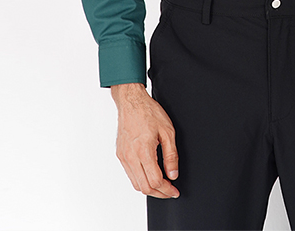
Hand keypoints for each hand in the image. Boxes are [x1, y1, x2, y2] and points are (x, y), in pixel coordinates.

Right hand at [111, 83, 179, 198]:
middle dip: (159, 193)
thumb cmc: (149, 112)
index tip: (174, 191)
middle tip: (170, 191)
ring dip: (149, 188)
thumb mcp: (167, 131)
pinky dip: (140, 180)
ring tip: (162, 186)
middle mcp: (130, 156)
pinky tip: (149, 175)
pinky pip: (130, 174)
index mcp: (143, 150)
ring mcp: (123, 156)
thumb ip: (171, 155)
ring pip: (135, 183)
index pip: (154, 181)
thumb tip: (173, 174)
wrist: (131, 101)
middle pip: (144, 187)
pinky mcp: (120, 154)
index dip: (167, 190)